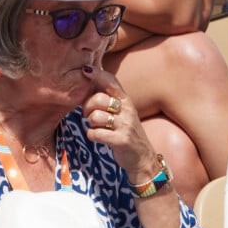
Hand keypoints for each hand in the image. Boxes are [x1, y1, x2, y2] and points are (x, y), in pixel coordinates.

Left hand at [81, 65, 159, 182]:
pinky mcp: (121, 140)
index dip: (98, 74)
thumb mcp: (122, 112)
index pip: (111, 82)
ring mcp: (125, 125)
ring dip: (90, 124)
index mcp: (126, 100)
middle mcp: (127, 109)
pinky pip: (95, 134)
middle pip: (98, 99)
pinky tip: (98, 137)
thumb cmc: (126, 132)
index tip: (85, 69)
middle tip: (87, 115)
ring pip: (95, 117)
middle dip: (87, 107)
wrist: (142, 157)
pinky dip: (92, 136)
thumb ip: (108, 98)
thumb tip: (89, 81)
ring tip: (97, 127)